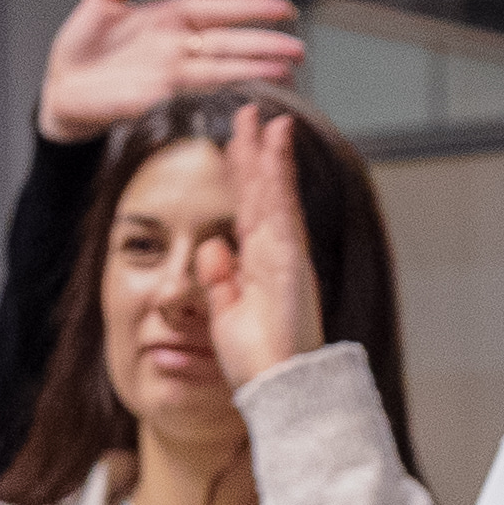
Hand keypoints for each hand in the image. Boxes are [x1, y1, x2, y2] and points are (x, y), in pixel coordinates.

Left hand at [39, 0, 300, 141]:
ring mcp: (171, 74)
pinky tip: (242, 90)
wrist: (62, 88)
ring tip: (285, 71)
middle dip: (265, 46)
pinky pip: (193, 93)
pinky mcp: (157, 97)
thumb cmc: (81, 48)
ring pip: (221, 69)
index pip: (220, 11)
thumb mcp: (100, 1)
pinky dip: (217, 91)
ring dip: (253, 70)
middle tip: (299, 49)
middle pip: (230, 44)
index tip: (284, 10)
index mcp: (171, 19)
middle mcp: (178, 47)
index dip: (251, 9)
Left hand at [190, 107, 323, 388]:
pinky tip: (275, 144)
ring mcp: (286, 255)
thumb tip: (212, 245)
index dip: (242, 177)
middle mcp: (277, 255)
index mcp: (260, 267)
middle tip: (249, 114)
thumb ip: (220, 279)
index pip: (247, 211)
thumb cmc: (257, 362)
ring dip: (267, 152)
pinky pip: (283, 207)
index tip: (235, 145)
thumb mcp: (224, 314)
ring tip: (263, 117)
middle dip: (254, 154)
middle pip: (261, 194)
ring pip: (274, 193)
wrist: (279, 390)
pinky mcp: (291, 259)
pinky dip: (279, 173)